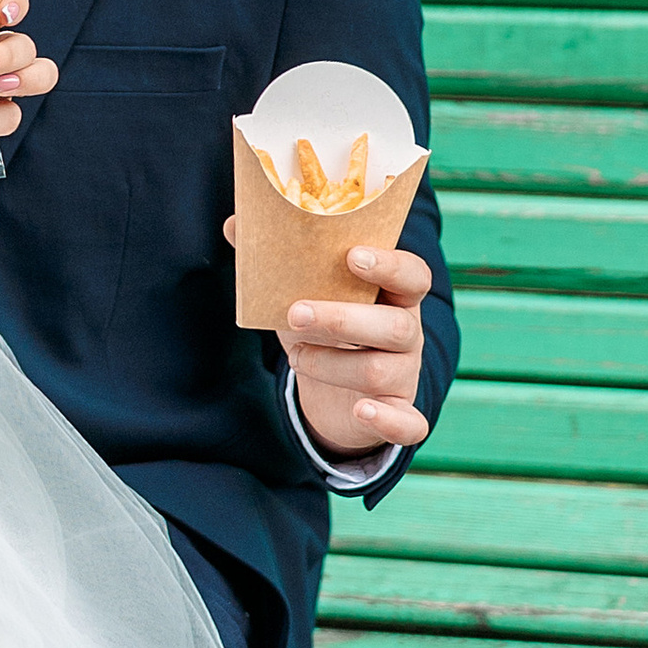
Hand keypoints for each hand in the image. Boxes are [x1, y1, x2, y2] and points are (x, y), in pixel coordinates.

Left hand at [228, 227, 435, 456]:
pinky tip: (361, 411)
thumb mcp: (302, 293)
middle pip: (394, 325)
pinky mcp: (399, 412)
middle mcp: (407, 332)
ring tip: (296, 356)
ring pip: (380, 371)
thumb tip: (235, 223)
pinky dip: (387, 421)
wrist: (332, 391)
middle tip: (295, 312)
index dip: (388, 265)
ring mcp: (405, 374)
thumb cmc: (323, 328)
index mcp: (393, 295)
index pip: (412, 274)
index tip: (352, 256)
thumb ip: (275, 258)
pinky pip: (408, 424)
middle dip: (342, 319)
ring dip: (330, 364)